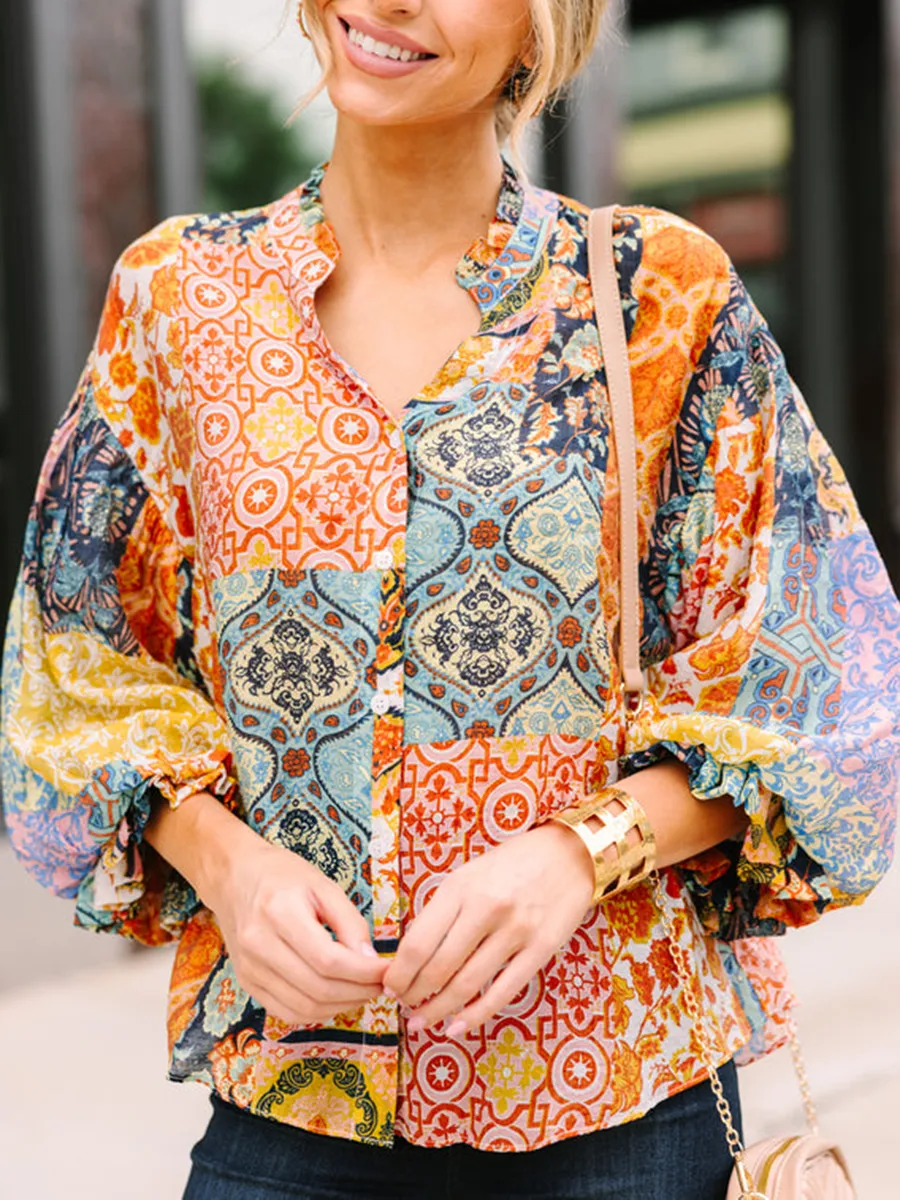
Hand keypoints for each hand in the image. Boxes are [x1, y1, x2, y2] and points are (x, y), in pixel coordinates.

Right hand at [205, 835, 387, 1026]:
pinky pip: (287, 1012)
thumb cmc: (283, 876)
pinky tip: (336, 998)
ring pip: (304, 1008)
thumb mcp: (324, 886)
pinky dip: (317, 1012)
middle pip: (318, 988)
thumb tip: (371, 962)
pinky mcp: (247, 982)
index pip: (329, 960)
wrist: (236, 877)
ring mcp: (250, 968)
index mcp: (280, 912)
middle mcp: (259, 944)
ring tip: (363, 991)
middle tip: (380, 984)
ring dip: (342, 1006)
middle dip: (358, 992)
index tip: (387, 971)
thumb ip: (350, 923)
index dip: (364, 973)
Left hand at [383, 823, 593, 1036]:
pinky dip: (476, 1015)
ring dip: (439, 1010)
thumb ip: (442, 912)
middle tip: (405, 1008)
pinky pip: (503, 992)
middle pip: (438, 969)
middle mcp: (486, 909)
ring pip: (467, 985)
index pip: (418, 943)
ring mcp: (516, 930)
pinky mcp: (541, 949)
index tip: (389, 988)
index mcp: (460, 888)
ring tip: (424, 1021)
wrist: (567, 855)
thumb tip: (411, 958)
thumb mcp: (467, 876)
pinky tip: (457, 1026)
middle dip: (414, 996)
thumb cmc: (510, 865)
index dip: (399, 975)